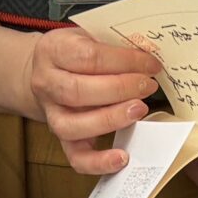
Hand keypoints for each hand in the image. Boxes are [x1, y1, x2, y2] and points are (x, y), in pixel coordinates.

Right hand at [26, 29, 163, 176]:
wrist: (48, 69)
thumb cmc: (77, 52)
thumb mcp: (89, 35)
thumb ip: (113, 45)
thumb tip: (150, 59)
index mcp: (52, 51)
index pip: (88, 57)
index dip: (123, 61)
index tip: (151, 64)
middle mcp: (46, 84)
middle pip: (78, 91)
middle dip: (120, 89)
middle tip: (148, 86)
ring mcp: (52, 114)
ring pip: (74, 125)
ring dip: (111, 119)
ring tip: (139, 110)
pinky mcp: (61, 138)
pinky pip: (76, 157)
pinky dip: (99, 162)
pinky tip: (123, 157)